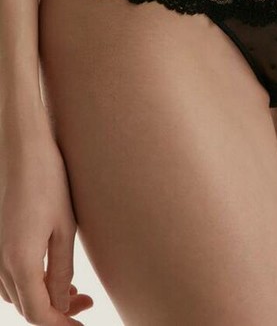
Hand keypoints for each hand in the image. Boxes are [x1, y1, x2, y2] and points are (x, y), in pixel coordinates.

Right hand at [0, 125, 93, 323]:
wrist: (21, 148)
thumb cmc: (47, 181)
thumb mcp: (63, 227)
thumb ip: (61, 270)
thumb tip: (63, 303)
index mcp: (19, 262)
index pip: (38, 314)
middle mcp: (0, 263)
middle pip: (26, 307)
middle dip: (56, 313)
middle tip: (87, 305)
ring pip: (17, 293)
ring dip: (44, 298)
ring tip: (75, 291)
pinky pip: (11, 276)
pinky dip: (31, 283)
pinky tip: (53, 272)